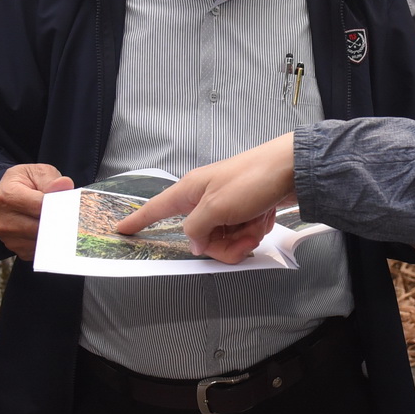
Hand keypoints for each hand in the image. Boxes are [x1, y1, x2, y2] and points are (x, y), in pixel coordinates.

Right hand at [0, 163, 72, 258]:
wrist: (8, 196)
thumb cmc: (25, 183)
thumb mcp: (37, 173)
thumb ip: (51, 180)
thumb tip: (65, 185)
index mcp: (7, 195)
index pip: (40, 206)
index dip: (59, 206)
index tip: (74, 207)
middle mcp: (4, 220)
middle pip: (42, 227)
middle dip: (61, 222)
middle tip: (77, 218)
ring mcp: (9, 238)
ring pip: (44, 242)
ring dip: (57, 234)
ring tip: (66, 222)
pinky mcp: (17, 250)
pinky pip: (41, 251)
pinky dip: (51, 243)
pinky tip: (54, 231)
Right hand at [116, 133, 294, 262]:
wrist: (292, 169)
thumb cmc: (253, 178)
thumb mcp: (216, 207)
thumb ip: (197, 229)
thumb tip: (194, 243)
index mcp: (191, 191)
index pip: (157, 208)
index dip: (139, 220)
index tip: (121, 229)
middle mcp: (205, 198)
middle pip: (200, 237)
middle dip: (224, 244)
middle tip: (242, 236)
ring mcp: (226, 205)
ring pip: (224, 239)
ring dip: (243, 237)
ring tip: (257, 223)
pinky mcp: (245, 210)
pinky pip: (241, 234)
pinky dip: (254, 231)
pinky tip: (264, 219)